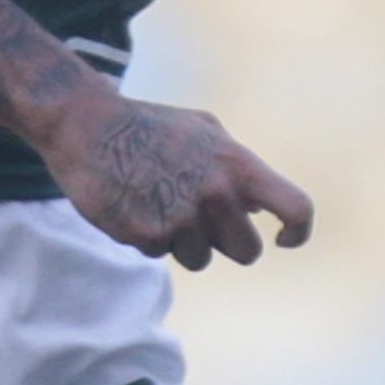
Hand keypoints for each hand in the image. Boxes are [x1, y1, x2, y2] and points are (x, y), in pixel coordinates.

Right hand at [45, 94, 314, 268]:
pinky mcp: (146, 235)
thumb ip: (239, 167)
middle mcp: (216, 194)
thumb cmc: (151, 126)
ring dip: (184, 242)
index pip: (296, 208)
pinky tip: (134, 206)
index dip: (299, 231)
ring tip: (159, 204)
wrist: (86, 125)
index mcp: (239, 166)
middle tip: (205, 223)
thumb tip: (265, 208)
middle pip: (247, 252)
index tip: (284, 240)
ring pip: (201, 258)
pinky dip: (150, 238)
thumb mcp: (205, 131)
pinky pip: (162, 255)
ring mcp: (182, 218)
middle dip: (229, 243)